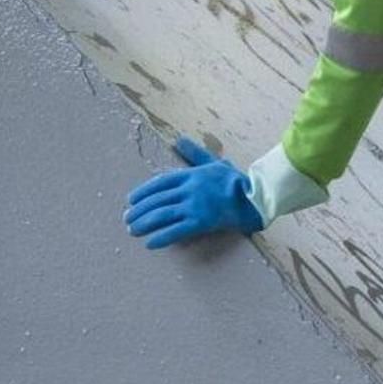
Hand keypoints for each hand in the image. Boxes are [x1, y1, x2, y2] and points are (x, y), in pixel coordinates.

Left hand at [125, 137, 265, 248]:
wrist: (255, 197)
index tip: (130, 200)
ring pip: (161, 215)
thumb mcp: (214, 162)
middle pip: (157, 200)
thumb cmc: (236, 180)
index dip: (143, 192)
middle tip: (127, 219)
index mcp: (190, 175)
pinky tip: (150, 243)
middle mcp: (189, 190)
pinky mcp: (200, 222)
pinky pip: (175, 231)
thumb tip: (179, 140)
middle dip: (139, 210)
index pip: (159, 183)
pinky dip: (161, 238)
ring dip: (144, 224)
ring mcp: (194, 207)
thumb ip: (195, 153)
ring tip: (133, 231)